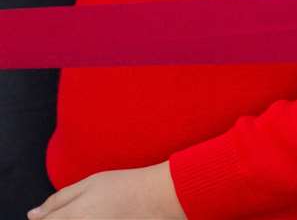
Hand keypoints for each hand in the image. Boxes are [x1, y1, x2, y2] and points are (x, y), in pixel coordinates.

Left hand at [29, 162, 182, 218]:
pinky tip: (102, 217)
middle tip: (83, 210)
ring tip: (95, 212)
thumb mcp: (90, 183)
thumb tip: (33, 215)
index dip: (45, 219)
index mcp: (72, 217)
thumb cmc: (127, 186)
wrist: (160, 198)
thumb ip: (58, 199)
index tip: (54, 214)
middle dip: (61, 219)